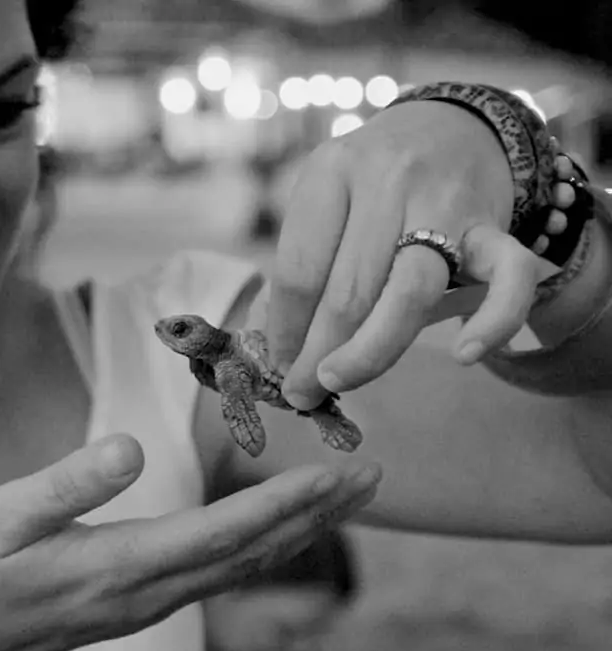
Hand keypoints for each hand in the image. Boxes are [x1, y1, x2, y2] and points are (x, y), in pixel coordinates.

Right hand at [0, 434, 380, 650]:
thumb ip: (67, 485)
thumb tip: (132, 447)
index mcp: (119, 566)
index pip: (220, 534)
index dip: (282, 503)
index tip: (333, 473)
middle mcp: (149, 591)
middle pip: (251, 553)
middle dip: (315, 515)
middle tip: (371, 475)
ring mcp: (151, 602)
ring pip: (244, 567)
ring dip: (300, 531)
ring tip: (345, 497)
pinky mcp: (144, 600)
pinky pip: (222, 573)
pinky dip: (266, 545)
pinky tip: (282, 528)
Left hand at [266, 100, 555, 409]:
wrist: (455, 125)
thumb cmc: (373, 180)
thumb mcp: (328, 199)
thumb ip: (306, 264)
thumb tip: (277, 347)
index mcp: (331, 171)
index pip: (299, 268)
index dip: (285, 327)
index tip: (278, 361)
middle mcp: (386, 182)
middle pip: (348, 289)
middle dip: (317, 353)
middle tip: (301, 392)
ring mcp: (445, 203)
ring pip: (408, 293)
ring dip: (369, 353)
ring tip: (338, 382)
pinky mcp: (494, 227)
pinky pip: (507, 280)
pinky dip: (492, 322)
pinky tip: (464, 356)